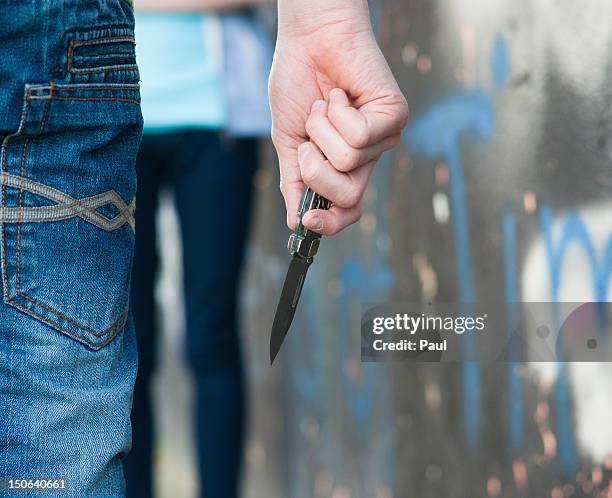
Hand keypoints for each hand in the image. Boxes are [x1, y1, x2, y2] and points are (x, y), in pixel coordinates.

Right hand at [269, 0, 407, 234]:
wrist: (308, 40)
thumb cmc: (297, 85)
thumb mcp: (288, 142)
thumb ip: (294, 182)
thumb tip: (294, 222)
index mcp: (342, 168)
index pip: (347, 211)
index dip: (330, 224)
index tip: (307, 221)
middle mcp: (366, 158)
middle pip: (348, 197)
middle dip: (316, 170)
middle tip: (308, 139)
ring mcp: (383, 138)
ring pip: (348, 162)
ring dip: (321, 131)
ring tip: (324, 105)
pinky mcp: (394, 116)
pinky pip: (359, 136)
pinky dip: (336, 113)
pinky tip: (338, 94)